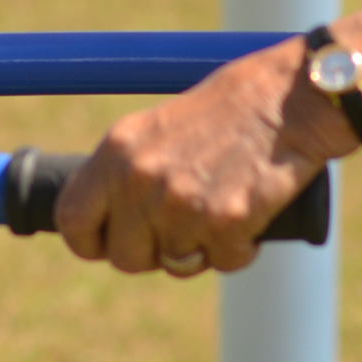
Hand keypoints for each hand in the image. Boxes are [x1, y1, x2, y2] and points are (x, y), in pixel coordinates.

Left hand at [55, 41, 358, 276]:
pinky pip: (223, 262)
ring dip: (200, 250)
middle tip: (182, 229)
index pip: (72, 219)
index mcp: (117, 150)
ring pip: (176, 264)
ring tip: (222, 211)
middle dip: (153, 253)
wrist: (289, 97)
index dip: (90, 242)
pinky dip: (240, 249)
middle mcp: (141, 178)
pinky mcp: (224, 222)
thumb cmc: (228, 109)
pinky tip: (250, 215)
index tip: (111, 242)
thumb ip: (130, 172)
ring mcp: (181, 203)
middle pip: (125, 257)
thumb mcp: (159, 128)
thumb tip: (113, 223)